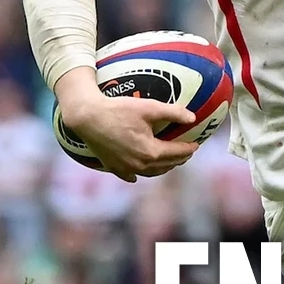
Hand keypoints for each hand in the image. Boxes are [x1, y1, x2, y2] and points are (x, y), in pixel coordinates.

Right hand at [56, 69, 201, 182]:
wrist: (87, 117)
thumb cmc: (118, 109)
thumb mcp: (149, 108)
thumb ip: (173, 112)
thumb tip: (193, 118)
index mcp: (151, 152)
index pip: (177, 152)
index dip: (189, 148)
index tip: (196, 144)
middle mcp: (140, 165)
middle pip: (167, 165)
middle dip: (179, 158)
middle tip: (186, 151)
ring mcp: (126, 169)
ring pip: (152, 173)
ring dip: (164, 167)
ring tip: (170, 160)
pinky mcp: (113, 168)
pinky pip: (132, 175)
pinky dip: (140, 173)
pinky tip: (141, 171)